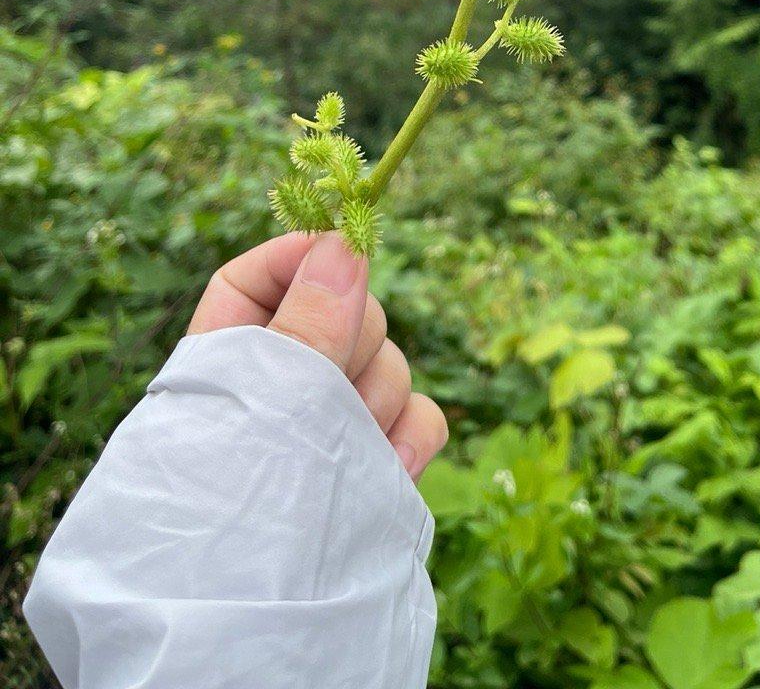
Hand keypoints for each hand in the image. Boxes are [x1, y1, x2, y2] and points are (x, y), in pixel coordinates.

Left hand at [187, 232, 447, 481]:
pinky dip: (412, 436)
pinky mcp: (375, 462)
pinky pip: (417, 415)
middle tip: (334, 384)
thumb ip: (311, 323)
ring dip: (378, 399)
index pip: (262, 276)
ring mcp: (334, 424)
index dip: (302, 257)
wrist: (235, 632)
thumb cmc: (227, 503)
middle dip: (355, 343)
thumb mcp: (267, 401)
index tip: (343, 251)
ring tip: (345, 450)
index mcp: (228, 358)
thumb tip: (345, 242)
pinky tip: (392, 468)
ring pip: (387, 363)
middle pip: (345, 311)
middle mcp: (284, 384)